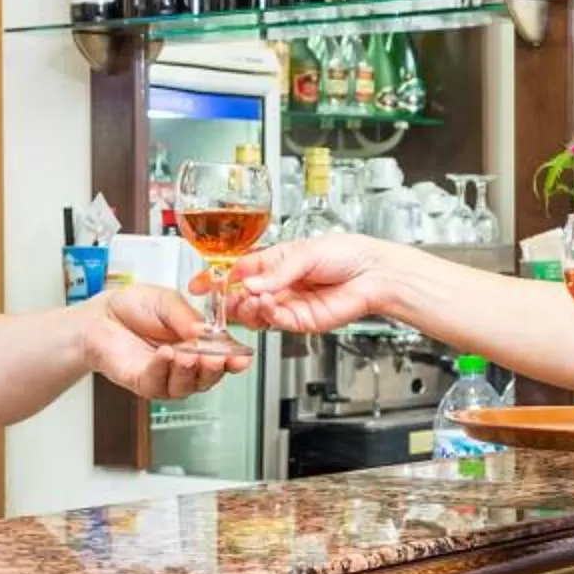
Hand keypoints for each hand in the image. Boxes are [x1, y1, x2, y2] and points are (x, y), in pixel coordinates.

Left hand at [82, 283, 246, 399]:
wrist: (101, 315)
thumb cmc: (133, 307)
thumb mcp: (166, 301)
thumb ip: (185, 316)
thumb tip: (204, 330)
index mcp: (198, 342)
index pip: (224, 357)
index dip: (235, 359)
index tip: (241, 357)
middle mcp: (185, 363)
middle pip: (209, 377)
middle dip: (215, 368)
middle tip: (216, 357)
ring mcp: (165, 376)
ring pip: (186, 386)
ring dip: (189, 371)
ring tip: (187, 354)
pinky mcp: (144, 383)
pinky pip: (159, 384)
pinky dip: (163, 370)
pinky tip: (165, 355)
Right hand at [213, 233, 413, 334]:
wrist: (373, 274)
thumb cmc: (346, 254)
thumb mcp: (304, 252)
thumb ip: (275, 271)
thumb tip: (249, 282)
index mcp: (275, 261)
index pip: (238, 271)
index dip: (217, 278)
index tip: (199, 284)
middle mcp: (278, 284)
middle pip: (241, 296)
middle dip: (228, 299)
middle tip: (221, 297)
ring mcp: (287, 304)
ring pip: (253, 313)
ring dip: (246, 307)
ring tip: (250, 297)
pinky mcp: (299, 321)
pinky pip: (274, 321)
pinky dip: (266, 314)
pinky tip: (267, 302)